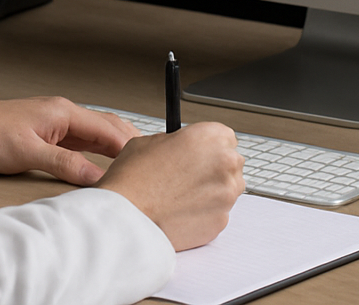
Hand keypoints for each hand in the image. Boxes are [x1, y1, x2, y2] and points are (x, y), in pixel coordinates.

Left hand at [0, 96, 140, 185]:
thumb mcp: (28, 154)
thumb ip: (66, 165)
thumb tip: (98, 178)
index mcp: (63, 111)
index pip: (109, 129)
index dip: (132, 147)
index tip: (150, 163)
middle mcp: (62, 112)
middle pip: (108, 127)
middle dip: (130, 145)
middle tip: (151, 166)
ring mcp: (53, 122)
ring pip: (95, 135)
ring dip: (114, 149)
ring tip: (133, 167)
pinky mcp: (44, 132)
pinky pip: (79, 141)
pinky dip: (95, 152)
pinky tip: (100, 165)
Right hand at [96, 123, 244, 250]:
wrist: (127, 217)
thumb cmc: (134, 180)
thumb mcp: (149, 141)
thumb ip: (175, 141)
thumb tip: (180, 148)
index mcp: (210, 137)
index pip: (225, 136)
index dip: (208, 145)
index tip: (199, 152)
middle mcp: (225, 164)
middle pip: (231, 163)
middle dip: (213, 168)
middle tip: (187, 175)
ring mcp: (226, 195)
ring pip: (227, 189)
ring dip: (211, 190)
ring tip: (181, 195)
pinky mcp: (221, 221)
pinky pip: (218, 213)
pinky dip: (205, 213)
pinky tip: (182, 210)